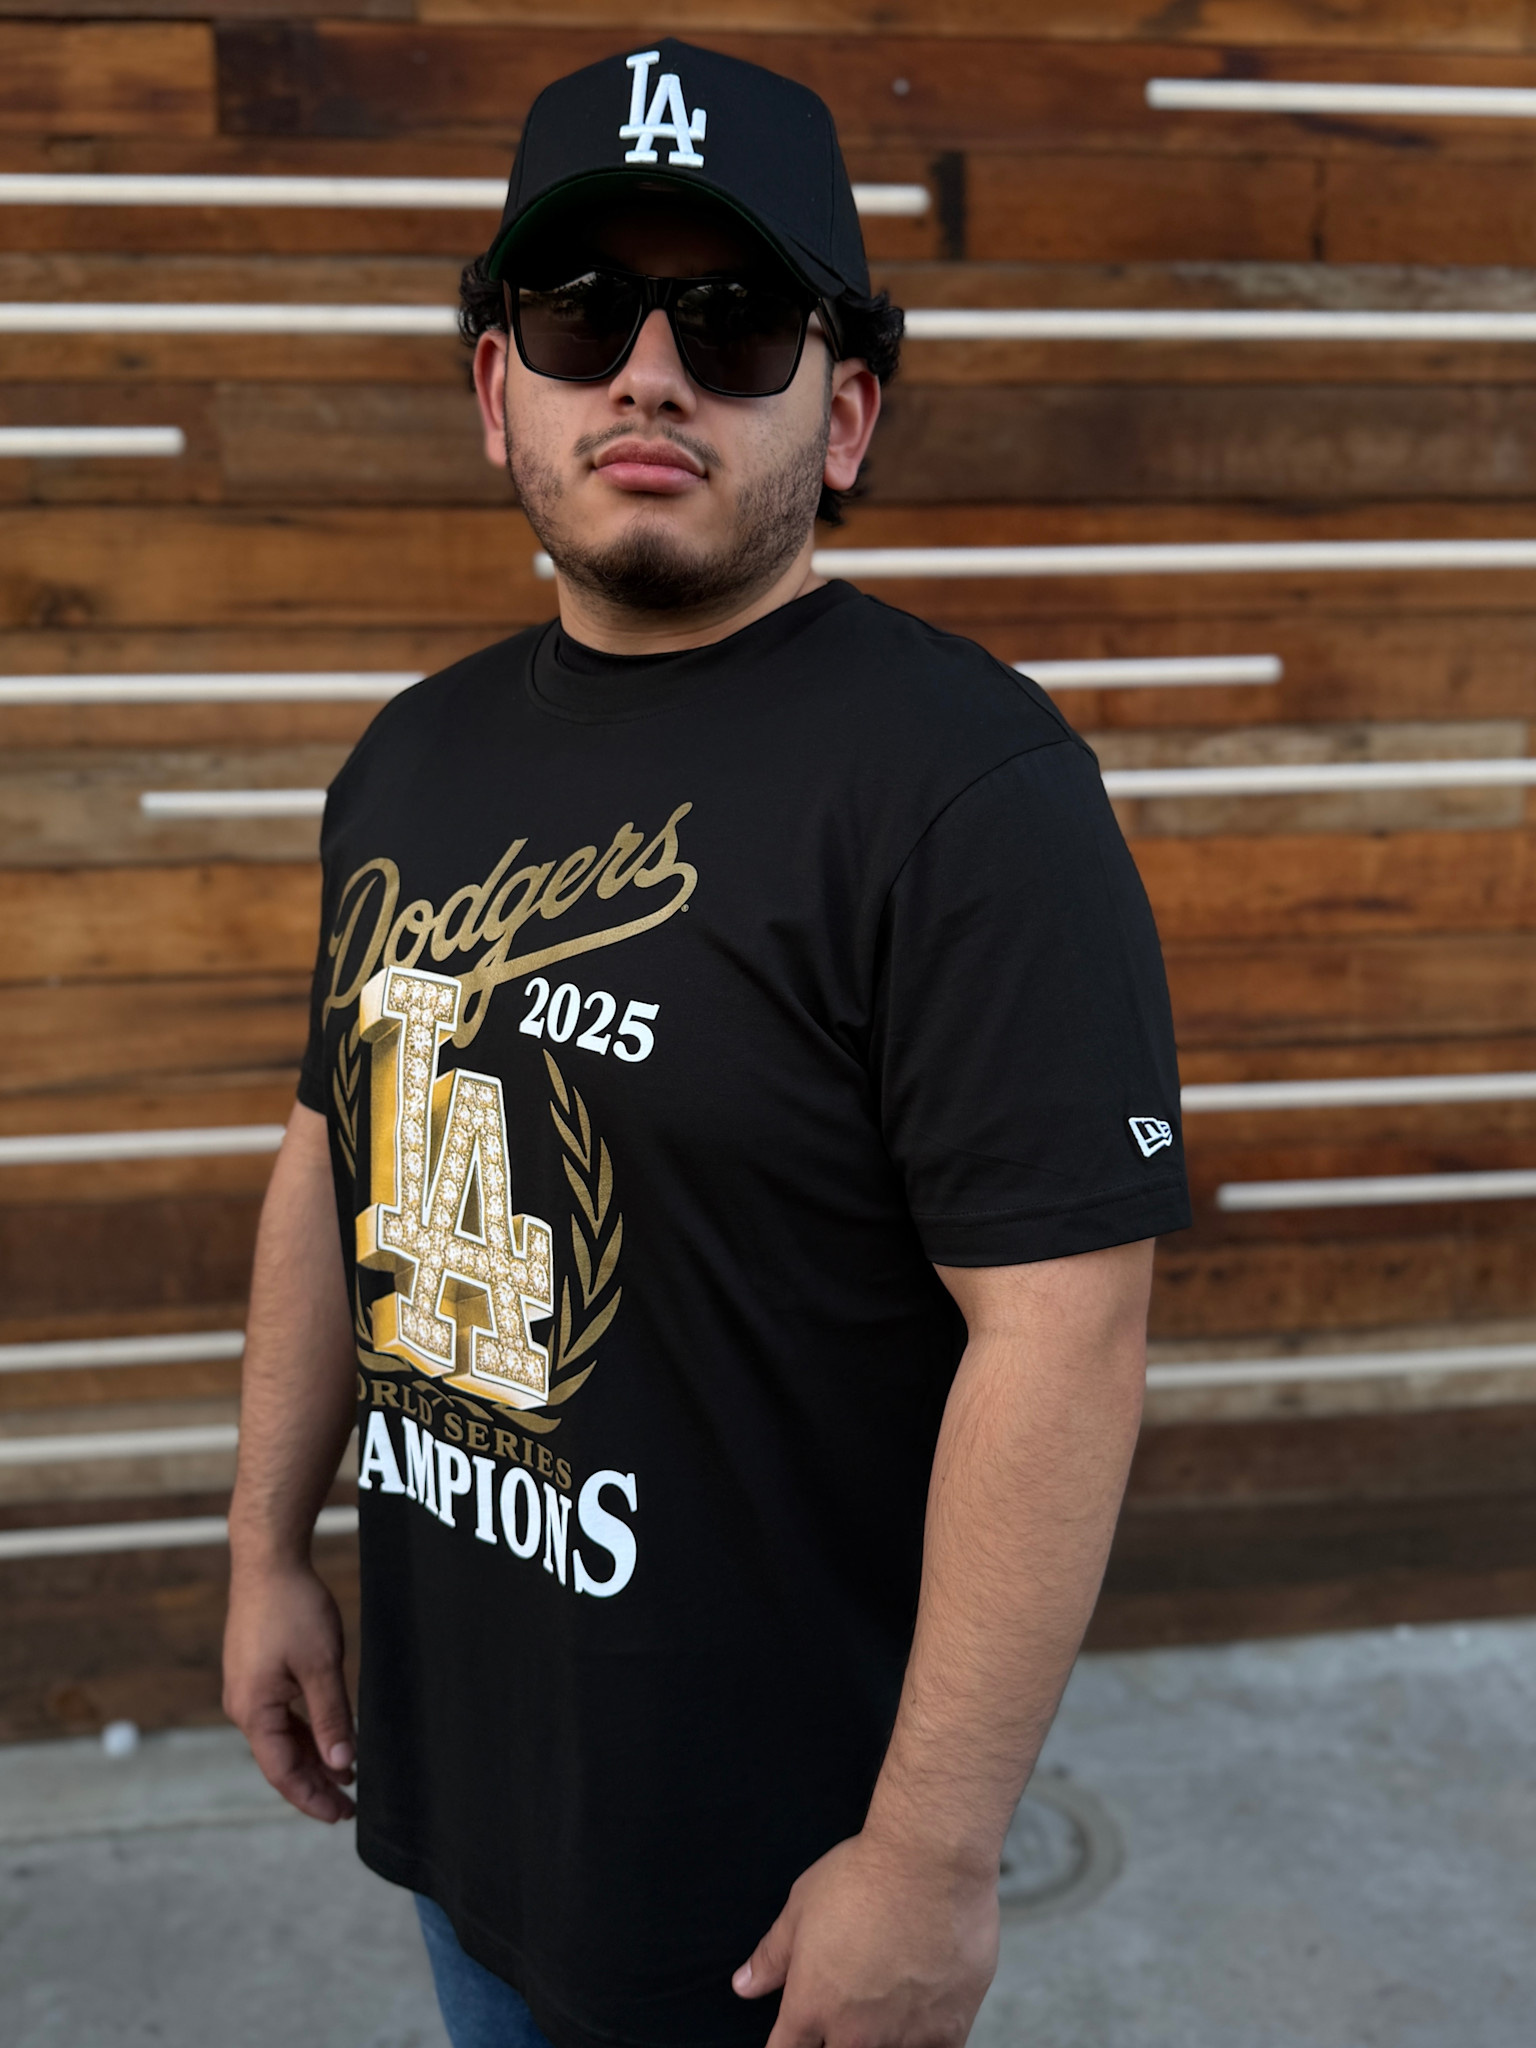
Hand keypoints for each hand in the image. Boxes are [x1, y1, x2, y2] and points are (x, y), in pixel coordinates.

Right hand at [223, 1561, 356, 1822]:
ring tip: (346, 1776)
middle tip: (350, 1806)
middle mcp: (243, 1706)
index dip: (312, 1798)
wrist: (268, 1561)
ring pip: (282, 1738)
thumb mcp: (320, 1665)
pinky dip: (306, 1731)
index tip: (341, 1815)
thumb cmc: (293, 1609)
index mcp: (253, 1711)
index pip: (283, 1772)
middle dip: (315, 1785)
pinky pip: (281, 1716)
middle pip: (281, 1760)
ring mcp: (248, 1689)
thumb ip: (331, 1716)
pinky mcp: (256, 1674)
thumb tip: (342, 1763)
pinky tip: (329, 1738)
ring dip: (313, 1758)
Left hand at [732, 1828, 998, 2047]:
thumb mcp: (801, 1906)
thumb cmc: (863, 1876)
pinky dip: (924, 2041)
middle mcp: (854, 2035)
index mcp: (810, 2007)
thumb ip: (772, 1955)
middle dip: (835, 2041)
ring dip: (880, 2040)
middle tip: (849, 2008)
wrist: (931, 1863)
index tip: (797, 2035)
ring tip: (889, 2003)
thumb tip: (744, 1986)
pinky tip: (924, 2016)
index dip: (789, 2047)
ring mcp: (902, 2038)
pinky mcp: (948, 2031)